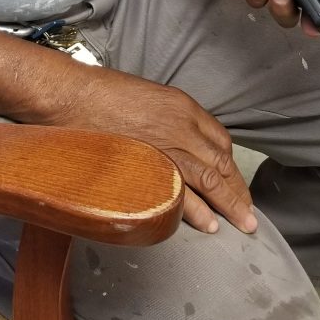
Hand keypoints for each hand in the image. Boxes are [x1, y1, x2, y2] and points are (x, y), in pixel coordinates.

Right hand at [59, 67, 256, 235]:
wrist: (71, 96)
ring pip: (209, 181)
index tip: (232, 180)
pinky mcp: (149, 168)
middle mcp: (182, 127)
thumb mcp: (147, 96)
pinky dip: (197, 212)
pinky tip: (208, 225)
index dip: (230, 165)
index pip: (220, 140)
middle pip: (221, 163)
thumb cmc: (101, 94)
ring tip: (240, 224)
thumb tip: (178, 144)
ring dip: (228, 205)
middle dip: (238, 191)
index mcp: (183, 106)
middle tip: (248, 213)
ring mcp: (167, 148)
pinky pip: (181, 194)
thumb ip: (169, 119)